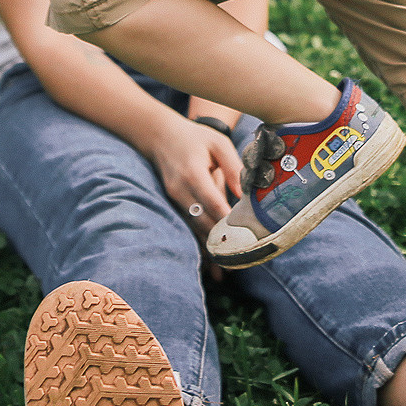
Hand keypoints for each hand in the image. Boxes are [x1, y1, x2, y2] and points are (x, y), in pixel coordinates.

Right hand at [140, 113, 243, 274]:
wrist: (159, 134)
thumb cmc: (195, 137)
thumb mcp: (218, 143)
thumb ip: (234, 166)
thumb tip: (246, 194)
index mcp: (193, 172)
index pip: (212, 201)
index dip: (226, 221)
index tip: (243, 237)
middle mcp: (180, 189)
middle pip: (201, 221)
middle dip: (220, 241)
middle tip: (241, 260)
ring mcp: (174, 198)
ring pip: (193, 228)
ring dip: (209, 248)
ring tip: (225, 271)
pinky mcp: (173, 203)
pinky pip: (187, 226)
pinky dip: (199, 243)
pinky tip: (208, 263)